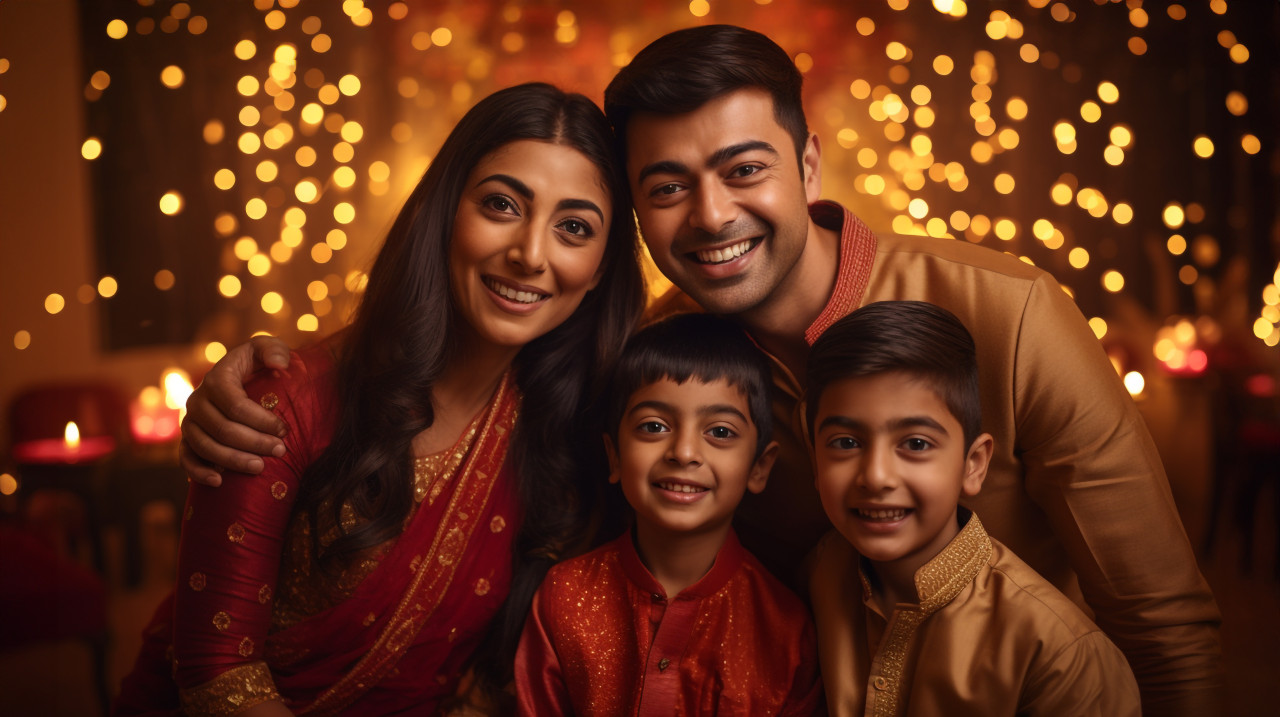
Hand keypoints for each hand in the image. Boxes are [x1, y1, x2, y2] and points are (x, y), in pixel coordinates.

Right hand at [180, 336, 291, 485]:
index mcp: (216, 378)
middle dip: (254, 442)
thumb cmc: (258, 366)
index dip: (261, 420)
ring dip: (233, 460)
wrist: (239, 381)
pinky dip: (199, 472)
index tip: (285, 430)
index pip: (235, 404)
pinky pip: (186, 458)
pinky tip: (219, 482)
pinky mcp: (187, 440)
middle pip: (222, 429)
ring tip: (260, 467)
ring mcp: (189, 422)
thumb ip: (274, 350)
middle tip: (280, 451)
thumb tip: (279, 363)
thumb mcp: (268, 350)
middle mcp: (197, 400)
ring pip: (205, 446)